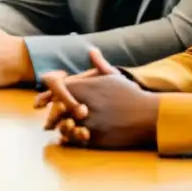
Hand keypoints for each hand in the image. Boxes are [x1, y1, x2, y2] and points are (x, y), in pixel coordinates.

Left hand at [39, 50, 158, 149]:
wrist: (149, 116)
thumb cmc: (131, 95)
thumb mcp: (114, 77)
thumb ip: (99, 64)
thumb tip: (92, 50)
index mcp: (84, 87)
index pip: (55, 89)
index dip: (47, 96)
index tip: (42, 102)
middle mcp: (83, 104)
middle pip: (56, 110)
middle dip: (52, 115)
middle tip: (49, 121)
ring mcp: (88, 122)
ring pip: (64, 126)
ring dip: (61, 128)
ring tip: (61, 129)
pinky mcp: (95, 138)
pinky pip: (75, 140)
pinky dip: (70, 140)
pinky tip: (69, 139)